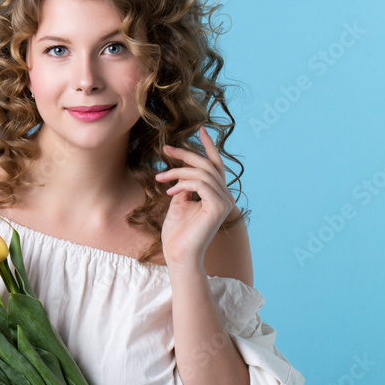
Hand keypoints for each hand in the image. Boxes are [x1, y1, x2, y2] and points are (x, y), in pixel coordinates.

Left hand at [155, 125, 238, 268]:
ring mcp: (223, 202)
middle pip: (208, 165)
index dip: (209, 147)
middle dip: (186, 154)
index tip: (201, 129)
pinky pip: (201, 184)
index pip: (215, 165)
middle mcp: (224, 196)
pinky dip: (183, 184)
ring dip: (178, 172)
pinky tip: (170, 192)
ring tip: (160, 179)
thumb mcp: (178, 202)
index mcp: (216, 194)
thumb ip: (184, 186)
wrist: (178, 254)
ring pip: (202, 173)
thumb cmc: (176, 232)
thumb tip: (182, 172)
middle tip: (166, 149)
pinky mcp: (218, 208)